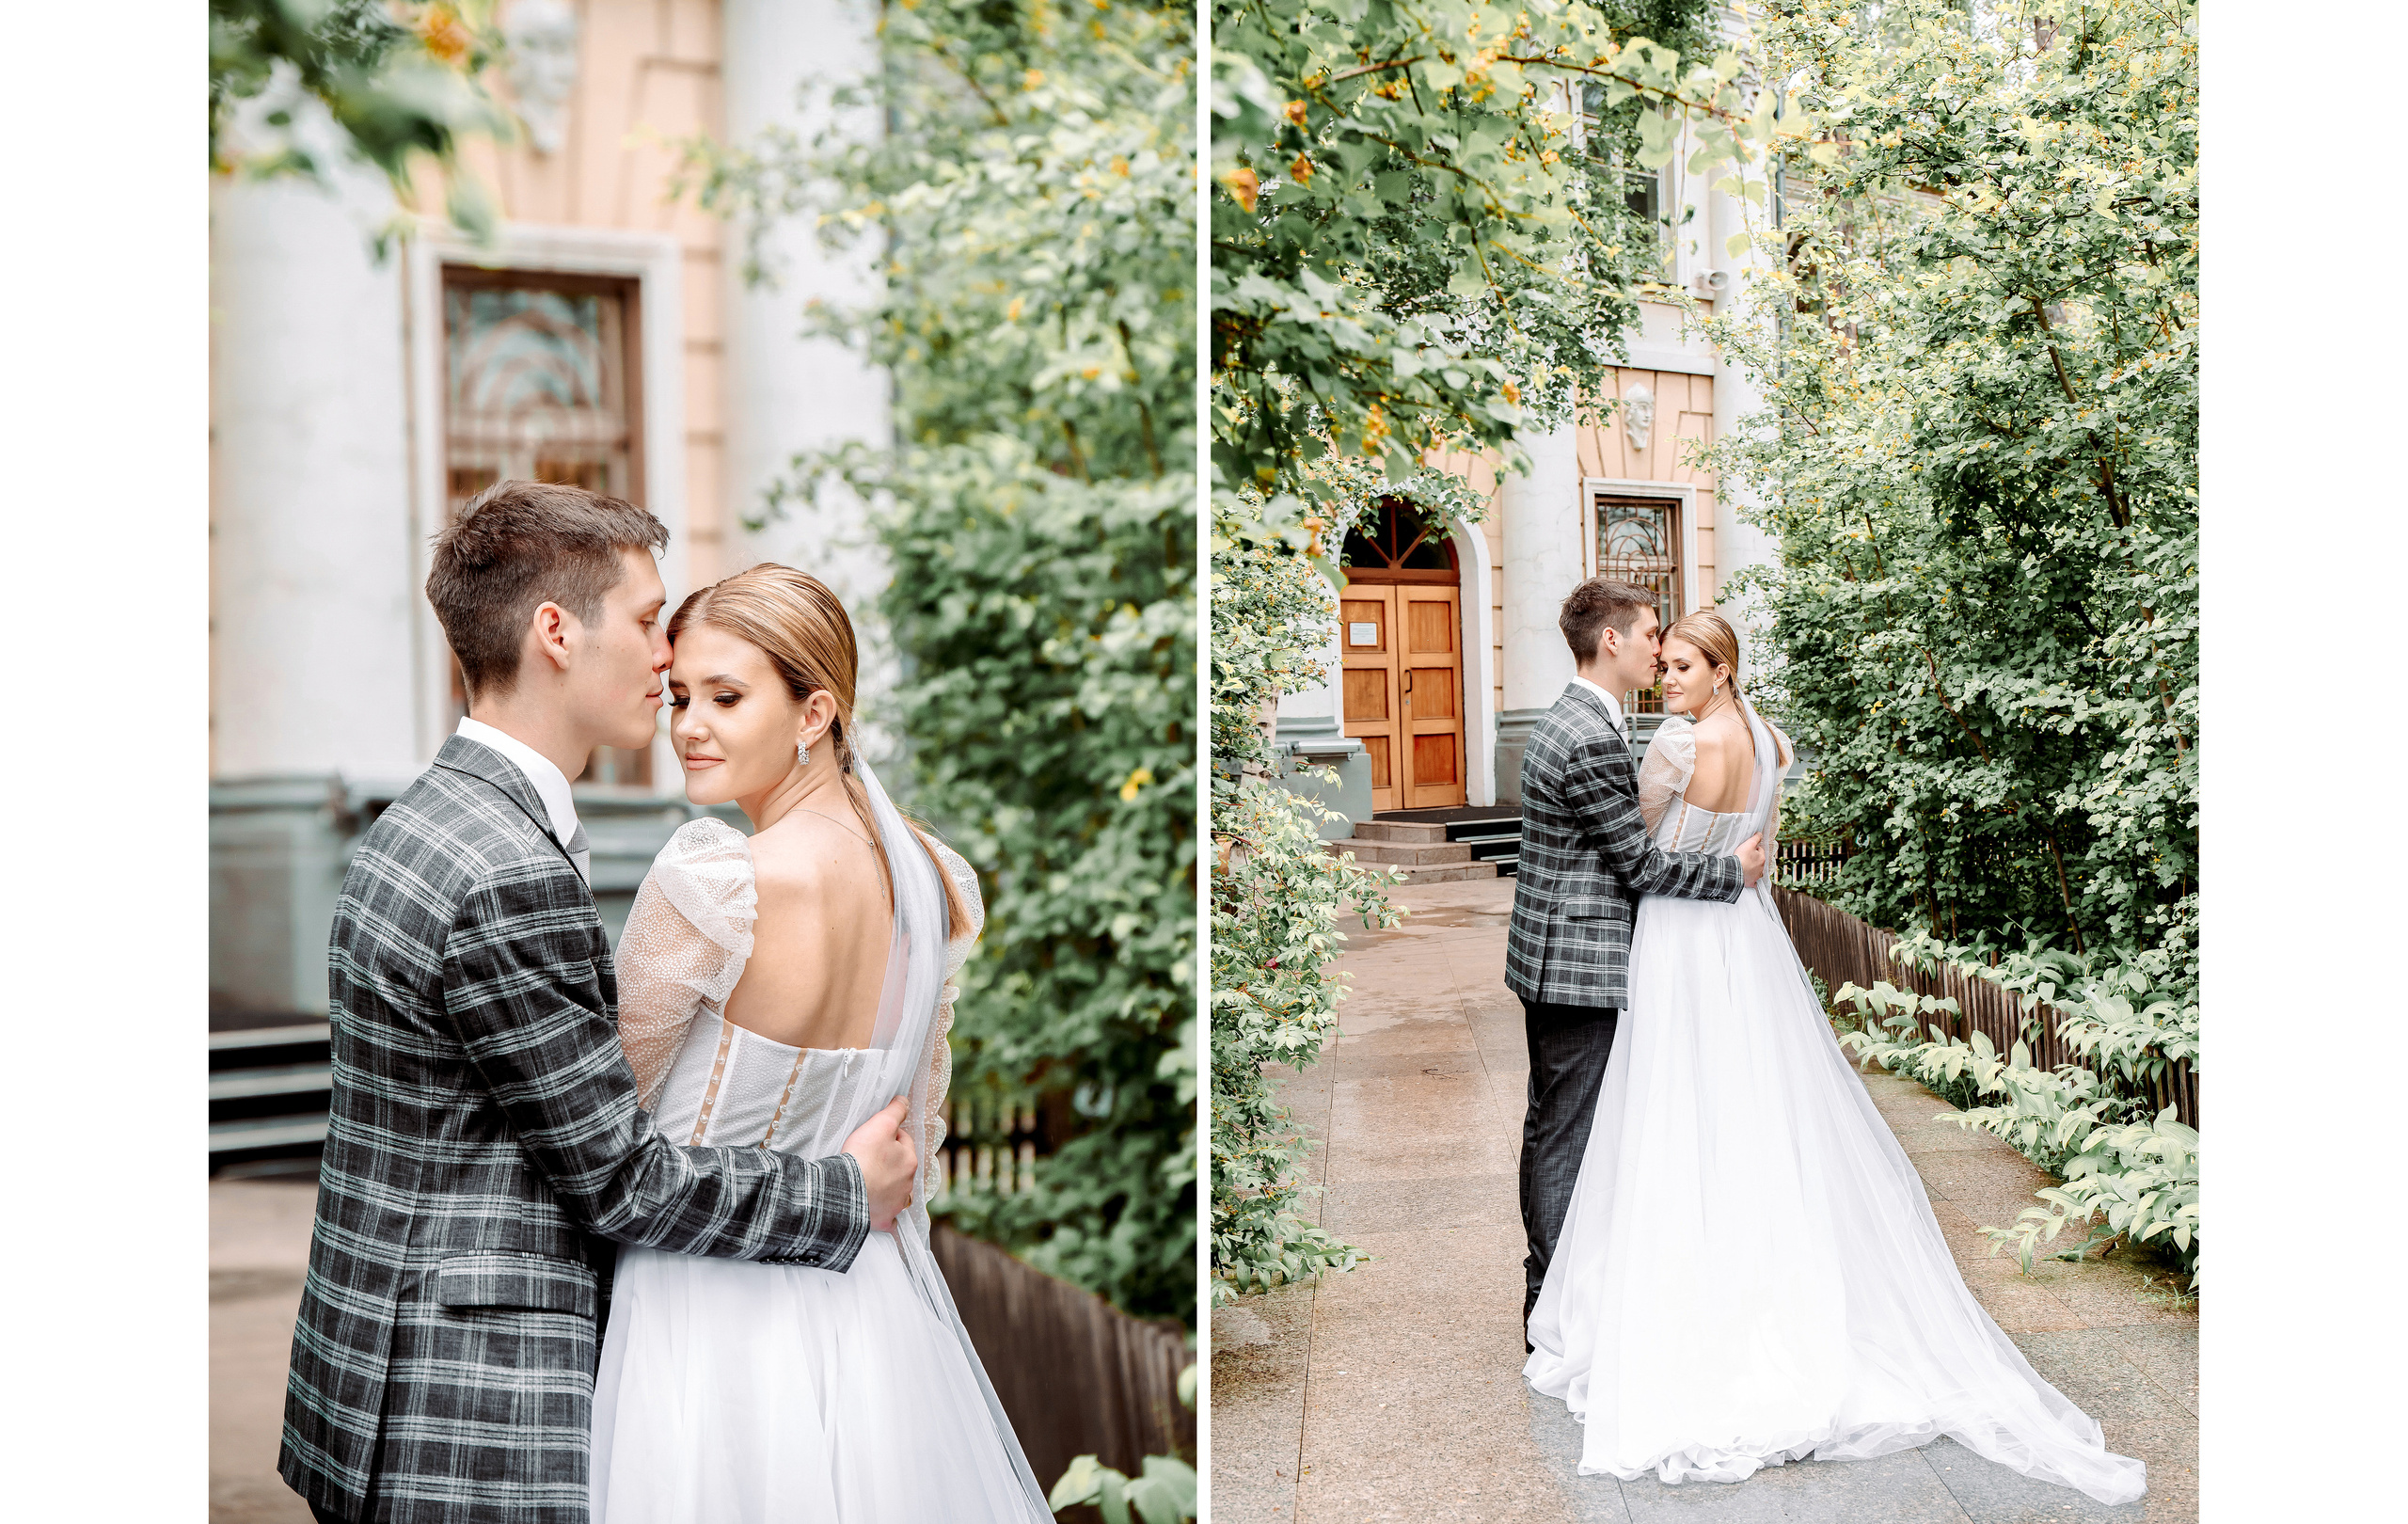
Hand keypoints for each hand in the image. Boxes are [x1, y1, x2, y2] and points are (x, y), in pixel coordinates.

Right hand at [842, 1095, 917, 1233]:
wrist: (846, 1191)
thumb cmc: (863, 1156)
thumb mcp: (880, 1125)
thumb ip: (895, 1111)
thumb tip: (905, 1100)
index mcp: (910, 1161)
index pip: (904, 1140)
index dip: (889, 1135)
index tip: (874, 1136)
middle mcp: (908, 1184)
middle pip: (900, 1167)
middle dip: (889, 1161)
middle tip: (868, 1157)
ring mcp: (896, 1204)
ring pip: (897, 1192)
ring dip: (888, 1187)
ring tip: (870, 1182)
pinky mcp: (884, 1219)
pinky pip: (889, 1218)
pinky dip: (885, 1214)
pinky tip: (877, 1210)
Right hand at [1736, 833, 1765, 887]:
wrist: (1734, 870)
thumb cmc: (1741, 857)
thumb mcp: (1749, 844)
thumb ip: (1756, 838)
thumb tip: (1760, 834)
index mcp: (1762, 858)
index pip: (1760, 850)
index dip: (1754, 848)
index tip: (1748, 849)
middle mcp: (1761, 868)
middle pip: (1759, 861)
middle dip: (1754, 858)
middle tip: (1745, 857)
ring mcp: (1756, 876)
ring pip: (1757, 871)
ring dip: (1754, 869)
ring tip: (1746, 867)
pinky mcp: (1751, 882)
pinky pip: (1754, 882)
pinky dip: (1752, 880)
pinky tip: (1749, 878)